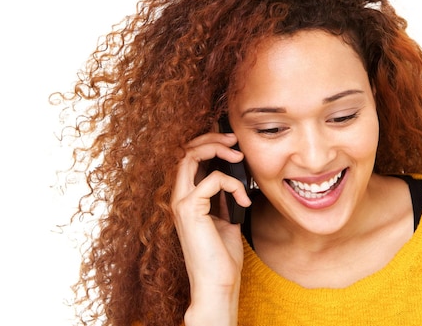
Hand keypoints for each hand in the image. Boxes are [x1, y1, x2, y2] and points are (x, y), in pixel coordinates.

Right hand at [170, 132, 250, 323]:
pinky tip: (244, 200)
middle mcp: (178, 197)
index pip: (188, 158)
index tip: (231, 141)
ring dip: (216, 148)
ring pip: (189, 156)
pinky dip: (232, 184)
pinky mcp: (189, 209)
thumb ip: (224, 198)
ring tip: (238, 154)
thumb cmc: (222, 256)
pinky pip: (212, 179)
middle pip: (185, 150)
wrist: (219, 283)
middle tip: (234, 139)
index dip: (207, 143)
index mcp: (186, 198)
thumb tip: (234, 179)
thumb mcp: (226, 218)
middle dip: (211, 138)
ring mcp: (180, 202)